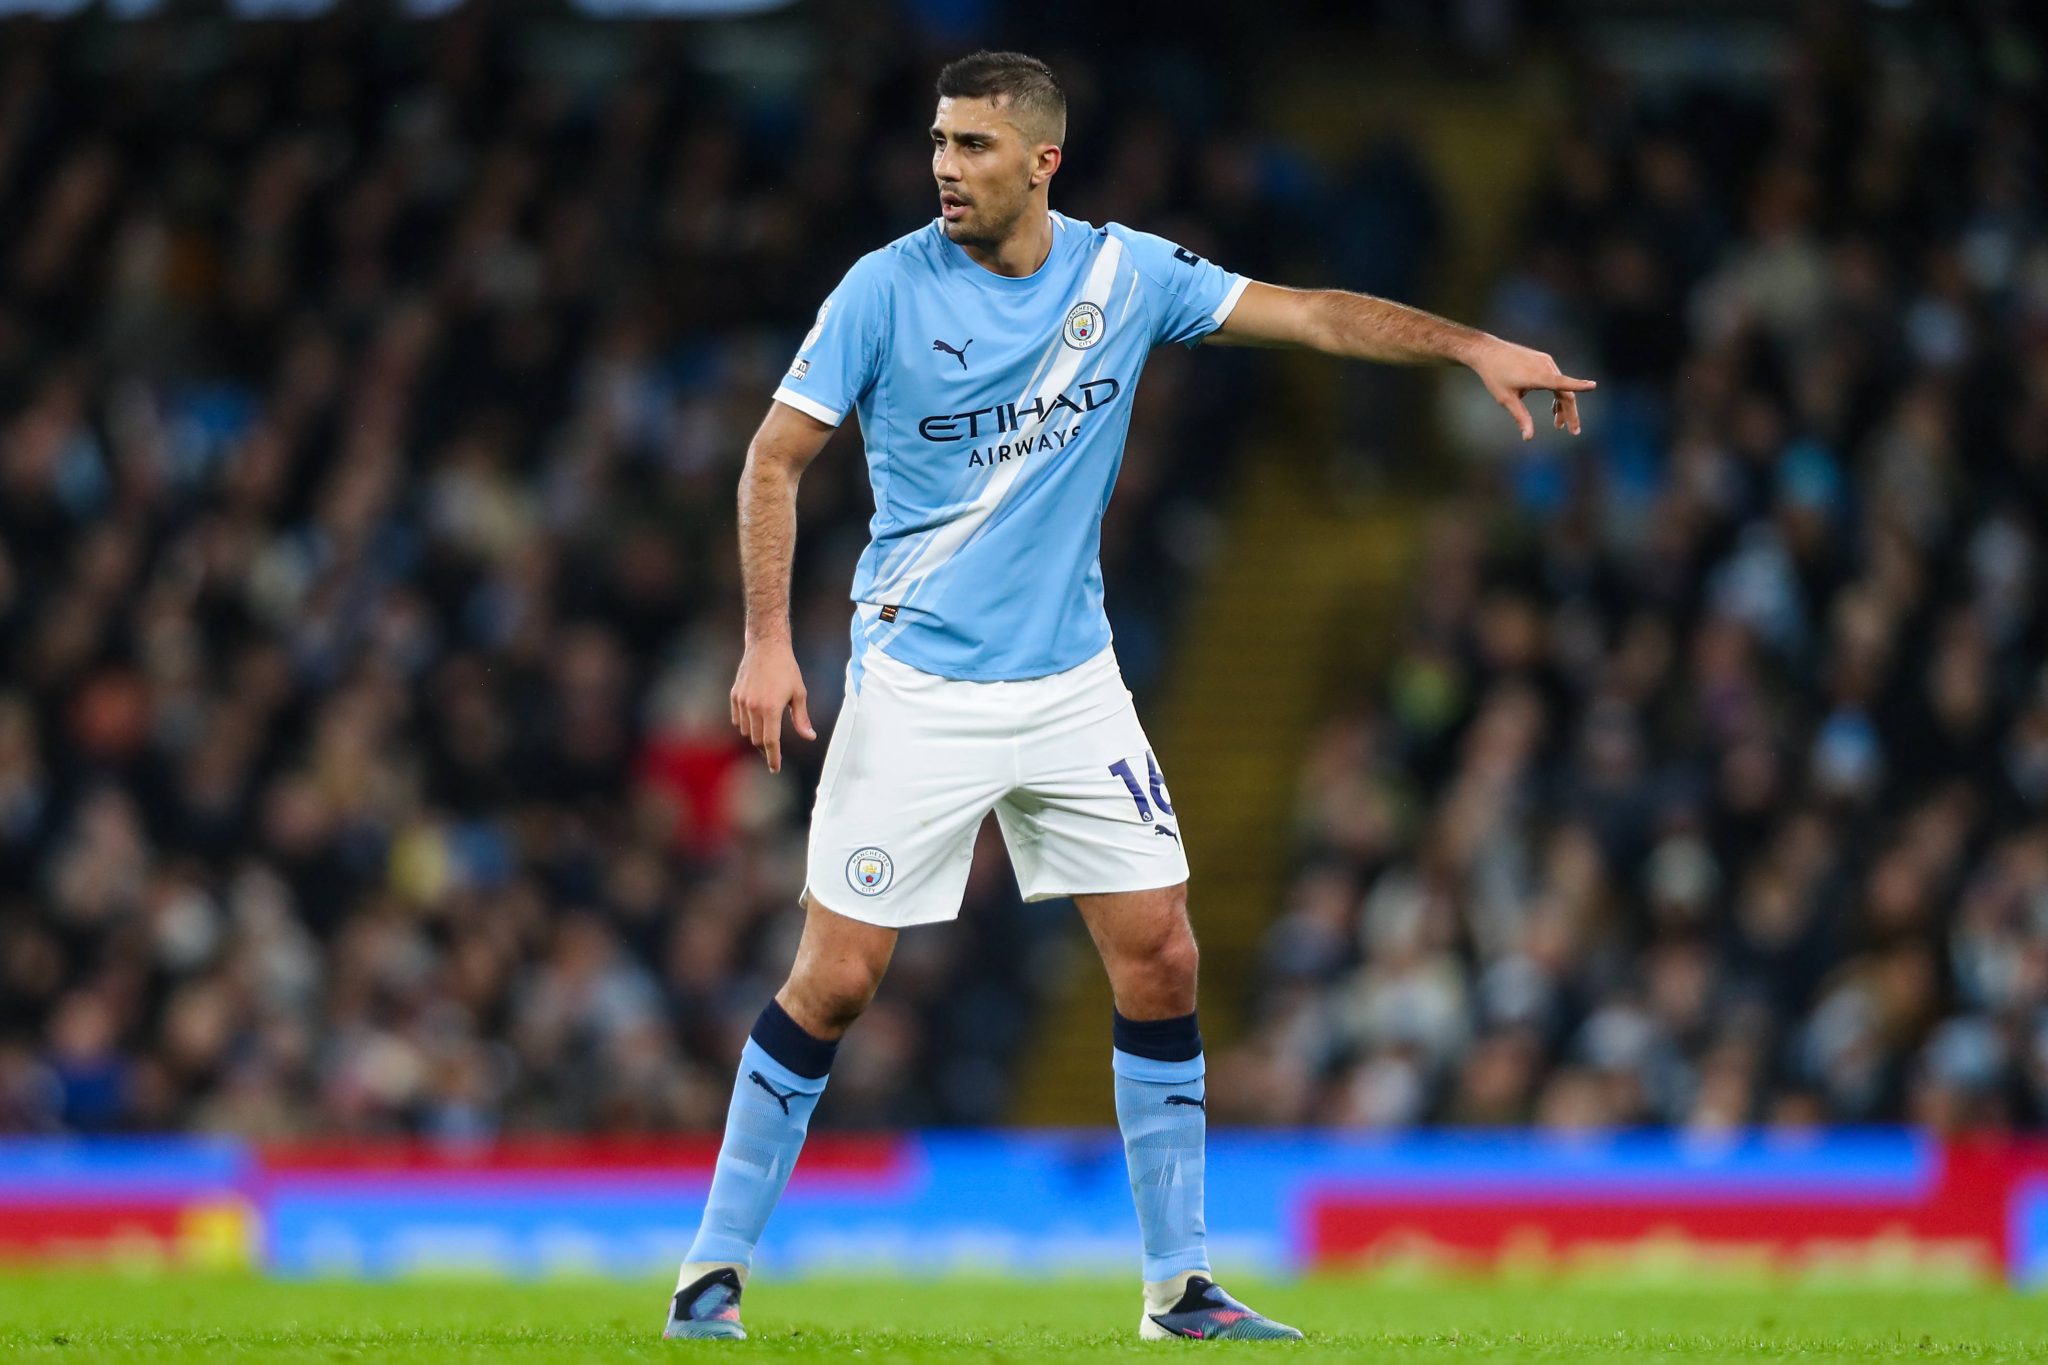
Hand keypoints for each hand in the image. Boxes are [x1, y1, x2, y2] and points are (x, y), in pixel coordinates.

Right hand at [730, 639, 814, 772]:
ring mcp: (742, 701)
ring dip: (756, 735)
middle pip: (757, 739)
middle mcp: (754, 707)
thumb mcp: (799, 693)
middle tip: (774, 750)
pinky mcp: (734, 695)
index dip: (773, 757)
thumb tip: (810, 737)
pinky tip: (756, 718)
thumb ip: (802, 718)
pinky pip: (738, 719)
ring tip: (767, 729)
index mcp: (771, 709)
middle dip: (766, 747)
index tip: (775, 768)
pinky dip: (745, 724)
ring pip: (746, 731)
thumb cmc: (787, 669)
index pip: (770, 742)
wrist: (766, 646)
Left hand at [1465, 336, 1596, 440]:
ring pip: (1561, 386)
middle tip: (1573, 431)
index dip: (1579, 386)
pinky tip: (1553, 407)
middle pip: (1565, 391)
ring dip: (1561, 405)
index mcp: (1538, 376)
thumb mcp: (1506, 399)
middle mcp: (1545, 366)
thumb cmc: (1494, 375)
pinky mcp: (1542, 360)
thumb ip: (1521, 417)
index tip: (1593, 386)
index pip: (1562, 383)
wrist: (1487, 351)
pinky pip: (1555, 379)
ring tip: (1557, 424)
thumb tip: (1528, 437)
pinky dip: (1556, 393)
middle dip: (1569, 413)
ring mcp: (1545, 361)